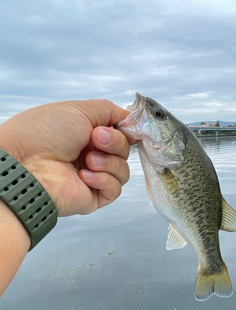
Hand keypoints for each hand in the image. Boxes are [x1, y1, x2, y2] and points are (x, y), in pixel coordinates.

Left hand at [0, 99, 133, 216]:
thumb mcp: (79, 109)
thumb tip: (129, 118)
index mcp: (87, 134)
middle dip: (114, 143)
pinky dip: (104, 180)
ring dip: (108, 162)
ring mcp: (93, 177)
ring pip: (123, 170)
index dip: (125, 131)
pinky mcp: (94, 197)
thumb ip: (109, 111)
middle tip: (95, 139)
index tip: (123, 126)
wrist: (28, 164)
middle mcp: (91, 155)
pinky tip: (84, 176)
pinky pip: (115, 189)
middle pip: (124, 151)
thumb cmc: (44, 134)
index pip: (120, 134)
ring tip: (86, 160)